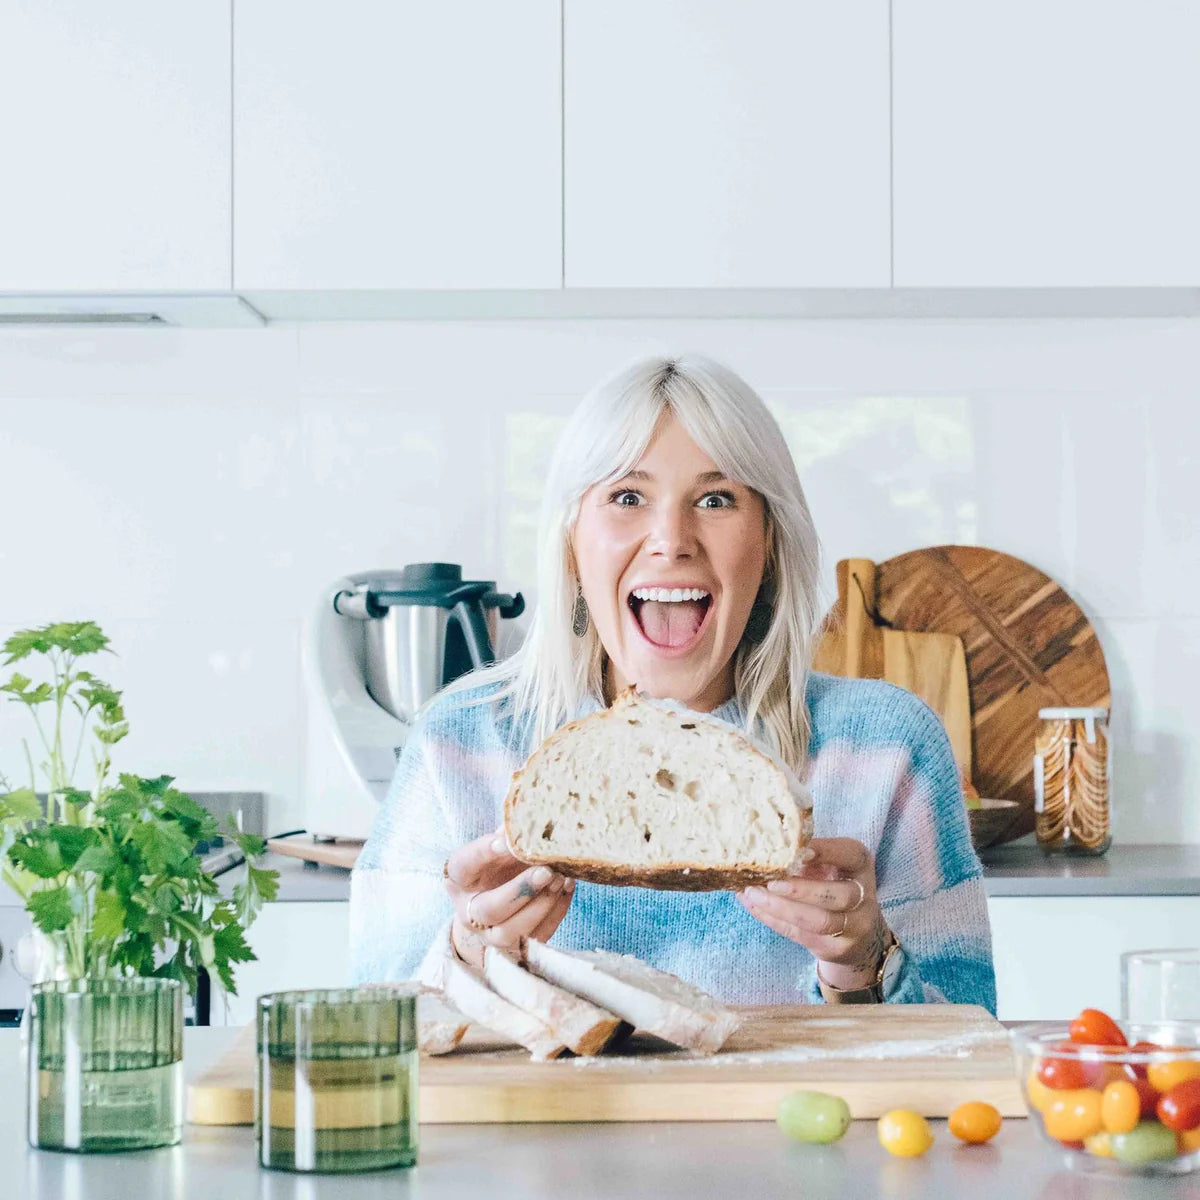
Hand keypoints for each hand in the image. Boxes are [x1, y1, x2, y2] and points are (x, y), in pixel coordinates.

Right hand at [444, 828, 574, 967]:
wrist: (498, 901)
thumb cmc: (499, 865)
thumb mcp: (498, 845)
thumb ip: (510, 833)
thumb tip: (535, 813)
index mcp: (459, 878)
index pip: (464, 865)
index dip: (482, 853)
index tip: (504, 841)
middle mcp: (469, 912)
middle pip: (488, 910)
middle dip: (519, 891)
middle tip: (546, 870)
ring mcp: (490, 935)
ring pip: (511, 931)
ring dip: (540, 905)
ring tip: (560, 878)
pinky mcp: (515, 949)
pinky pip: (536, 938)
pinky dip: (555, 913)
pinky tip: (567, 888)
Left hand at [736, 838, 889, 991]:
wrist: (859, 934)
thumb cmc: (834, 885)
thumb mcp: (832, 864)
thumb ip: (809, 856)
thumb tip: (766, 845)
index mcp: (860, 865)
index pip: (851, 855)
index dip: (826, 852)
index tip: (800, 849)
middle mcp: (863, 896)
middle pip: (837, 895)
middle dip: (800, 889)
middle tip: (770, 881)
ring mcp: (853, 927)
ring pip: (818, 921)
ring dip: (781, 908)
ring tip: (752, 893)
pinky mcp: (834, 948)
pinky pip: (800, 934)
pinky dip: (773, 919)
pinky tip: (753, 905)